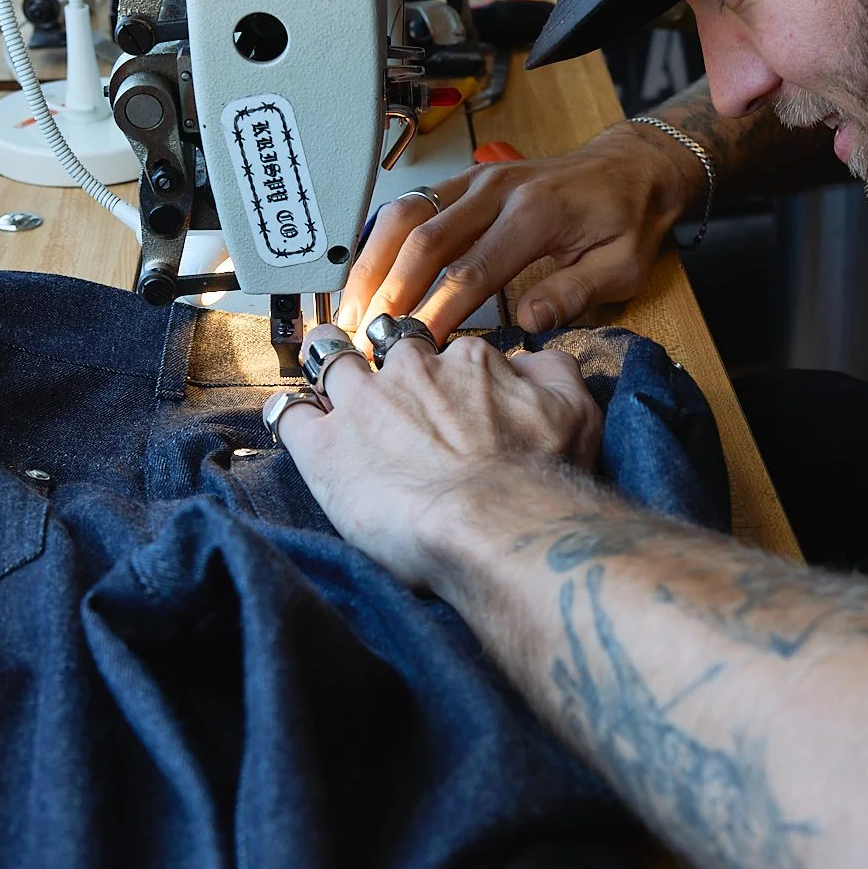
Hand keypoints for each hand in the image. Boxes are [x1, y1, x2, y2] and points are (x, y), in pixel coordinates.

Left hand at [279, 335, 602, 590]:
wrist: (499, 525)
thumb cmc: (541, 480)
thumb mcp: (576, 412)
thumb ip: (553, 372)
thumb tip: (533, 359)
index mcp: (469, 361)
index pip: (445, 350)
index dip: (442, 373)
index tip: (443, 397)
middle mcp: (413, 369)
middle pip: (386, 343)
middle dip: (380, 357)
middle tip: (385, 389)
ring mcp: (363, 402)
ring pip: (328, 358)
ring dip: (325, 366)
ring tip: (325, 385)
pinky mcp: (324, 445)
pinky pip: (291, 414)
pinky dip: (293, 418)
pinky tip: (300, 427)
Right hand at [336, 124, 704, 344]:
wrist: (634, 167)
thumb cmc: (627, 218)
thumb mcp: (623, 266)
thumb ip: (574, 293)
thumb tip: (527, 323)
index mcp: (535, 213)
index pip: (470, 270)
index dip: (436, 312)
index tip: (413, 347)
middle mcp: (496, 190)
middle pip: (423, 240)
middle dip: (388, 291)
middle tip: (364, 335)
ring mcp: (476, 181)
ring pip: (405, 215)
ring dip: (372, 263)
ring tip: (351, 308)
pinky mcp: (466, 181)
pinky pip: (411, 204)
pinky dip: (380, 238)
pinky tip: (364, 273)